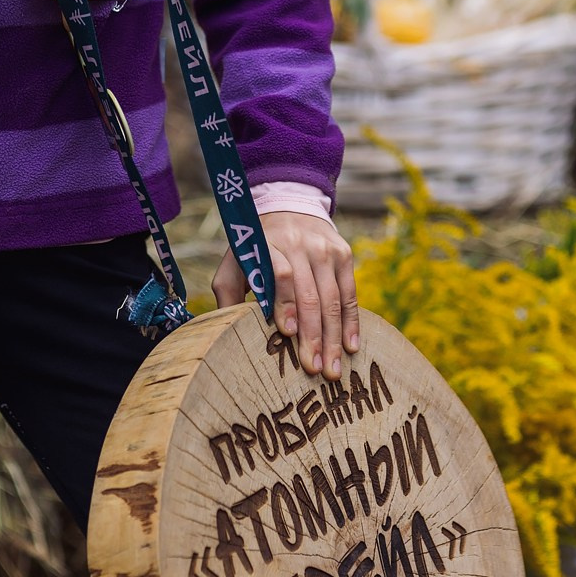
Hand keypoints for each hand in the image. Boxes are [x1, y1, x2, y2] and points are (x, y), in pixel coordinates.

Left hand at [214, 211, 359, 376]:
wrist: (289, 207)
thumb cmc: (257, 247)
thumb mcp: (235, 261)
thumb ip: (227, 292)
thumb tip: (224, 331)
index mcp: (269, 244)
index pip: (281, 275)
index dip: (286, 304)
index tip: (288, 333)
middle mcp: (300, 245)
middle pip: (310, 295)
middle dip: (313, 336)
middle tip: (314, 369)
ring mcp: (326, 249)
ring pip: (333, 299)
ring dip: (334, 338)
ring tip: (333, 369)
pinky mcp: (344, 254)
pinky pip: (350, 294)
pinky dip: (351, 323)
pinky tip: (351, 346)